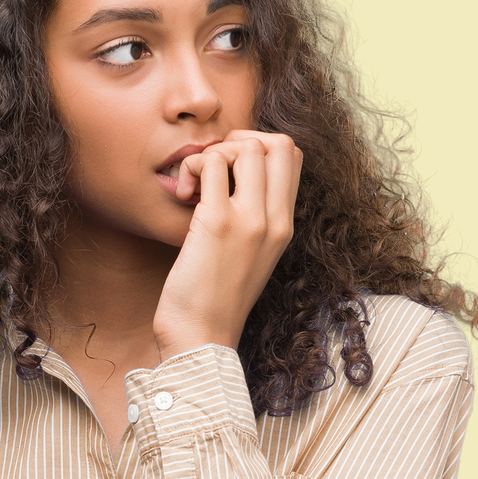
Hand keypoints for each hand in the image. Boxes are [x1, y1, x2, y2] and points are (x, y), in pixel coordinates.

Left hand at [153, 130, 301, 359]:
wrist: (201, 338)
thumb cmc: (216, 298)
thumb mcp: (251, 255)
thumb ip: (254, 219)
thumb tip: (232, 178)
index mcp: (286, 226)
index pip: (294, 158)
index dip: (260, 147)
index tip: (230, 169)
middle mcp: (275, 220)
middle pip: (280, 143)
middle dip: (242, 140)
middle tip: (213, 167)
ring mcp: (249, 220)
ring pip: (246, 147)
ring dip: (212, 153)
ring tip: (195, 185)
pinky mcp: (216, 223)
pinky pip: (209, 163)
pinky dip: (191, 168)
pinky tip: (183, 195)